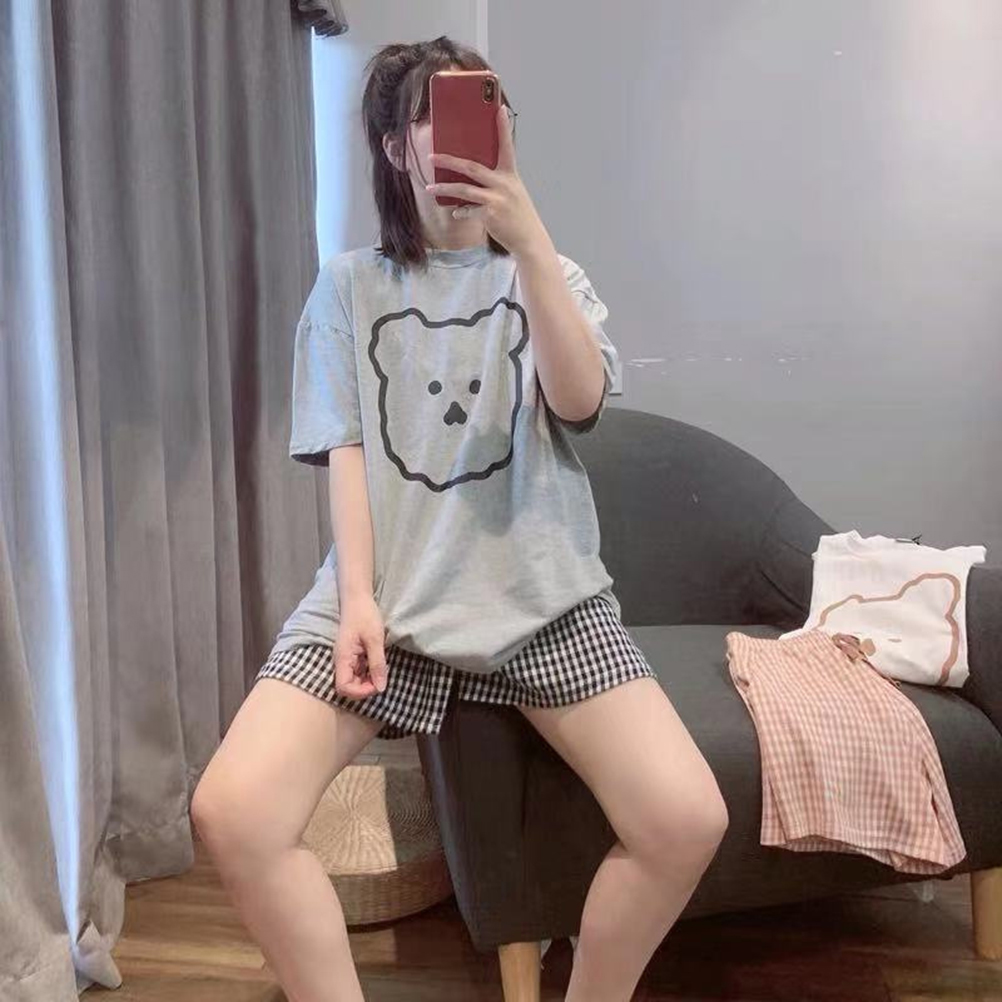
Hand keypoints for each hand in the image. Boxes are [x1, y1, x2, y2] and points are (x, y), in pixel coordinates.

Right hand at [334, 595, 388, 699]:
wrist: (357, 597)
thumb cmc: (365, 615)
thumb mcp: (375, 640)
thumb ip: (377, 664)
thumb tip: (381, 687)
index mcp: (343, 658)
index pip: (344, 688)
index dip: (360, 692)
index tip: (377, 684)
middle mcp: (341, 661)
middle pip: (348, 687)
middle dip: (365, 688)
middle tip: (382, 677)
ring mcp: (346, 658)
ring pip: (354, 680)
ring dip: (368, 680)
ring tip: (382, 670)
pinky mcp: (352, 654)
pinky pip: (358, 670)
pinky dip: (368, 672)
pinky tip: (378, 663)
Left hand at [427, 106, 550, 257]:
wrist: (528, 239)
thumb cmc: (517, 214)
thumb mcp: (512, 191)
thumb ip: (496, 180)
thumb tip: (470, 175)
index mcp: (510, 174)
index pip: (506, 145)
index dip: (503, 127)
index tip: (499, 108)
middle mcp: (503, 183)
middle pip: (472, 167)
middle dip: (449, 160)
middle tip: (431, 156)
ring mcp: (497, 199)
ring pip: (464, 189)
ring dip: (444, 188)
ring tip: (430, 189)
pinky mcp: (490, 214)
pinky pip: (468, 210)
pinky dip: (460, 210)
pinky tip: (456, 211)